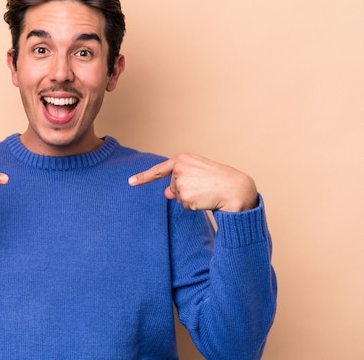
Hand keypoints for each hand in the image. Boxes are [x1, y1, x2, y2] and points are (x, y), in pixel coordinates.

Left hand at [128, 152, 257, 211]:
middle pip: (173, 186)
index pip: (159, 170)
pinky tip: (205, 199)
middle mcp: (179, 169)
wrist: (236, 188)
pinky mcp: (184, 196)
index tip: (130, 183)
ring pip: (178, 197)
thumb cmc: (219, 179)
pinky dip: (193, 206)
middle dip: (186, 190)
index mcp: (182, 159)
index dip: (143, 177)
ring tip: (205, 192)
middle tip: (204, 186)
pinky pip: (183, 206)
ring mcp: (181, 182)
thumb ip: (181, 179)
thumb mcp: (198, 174)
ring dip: (190, 198)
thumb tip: (166, 192)